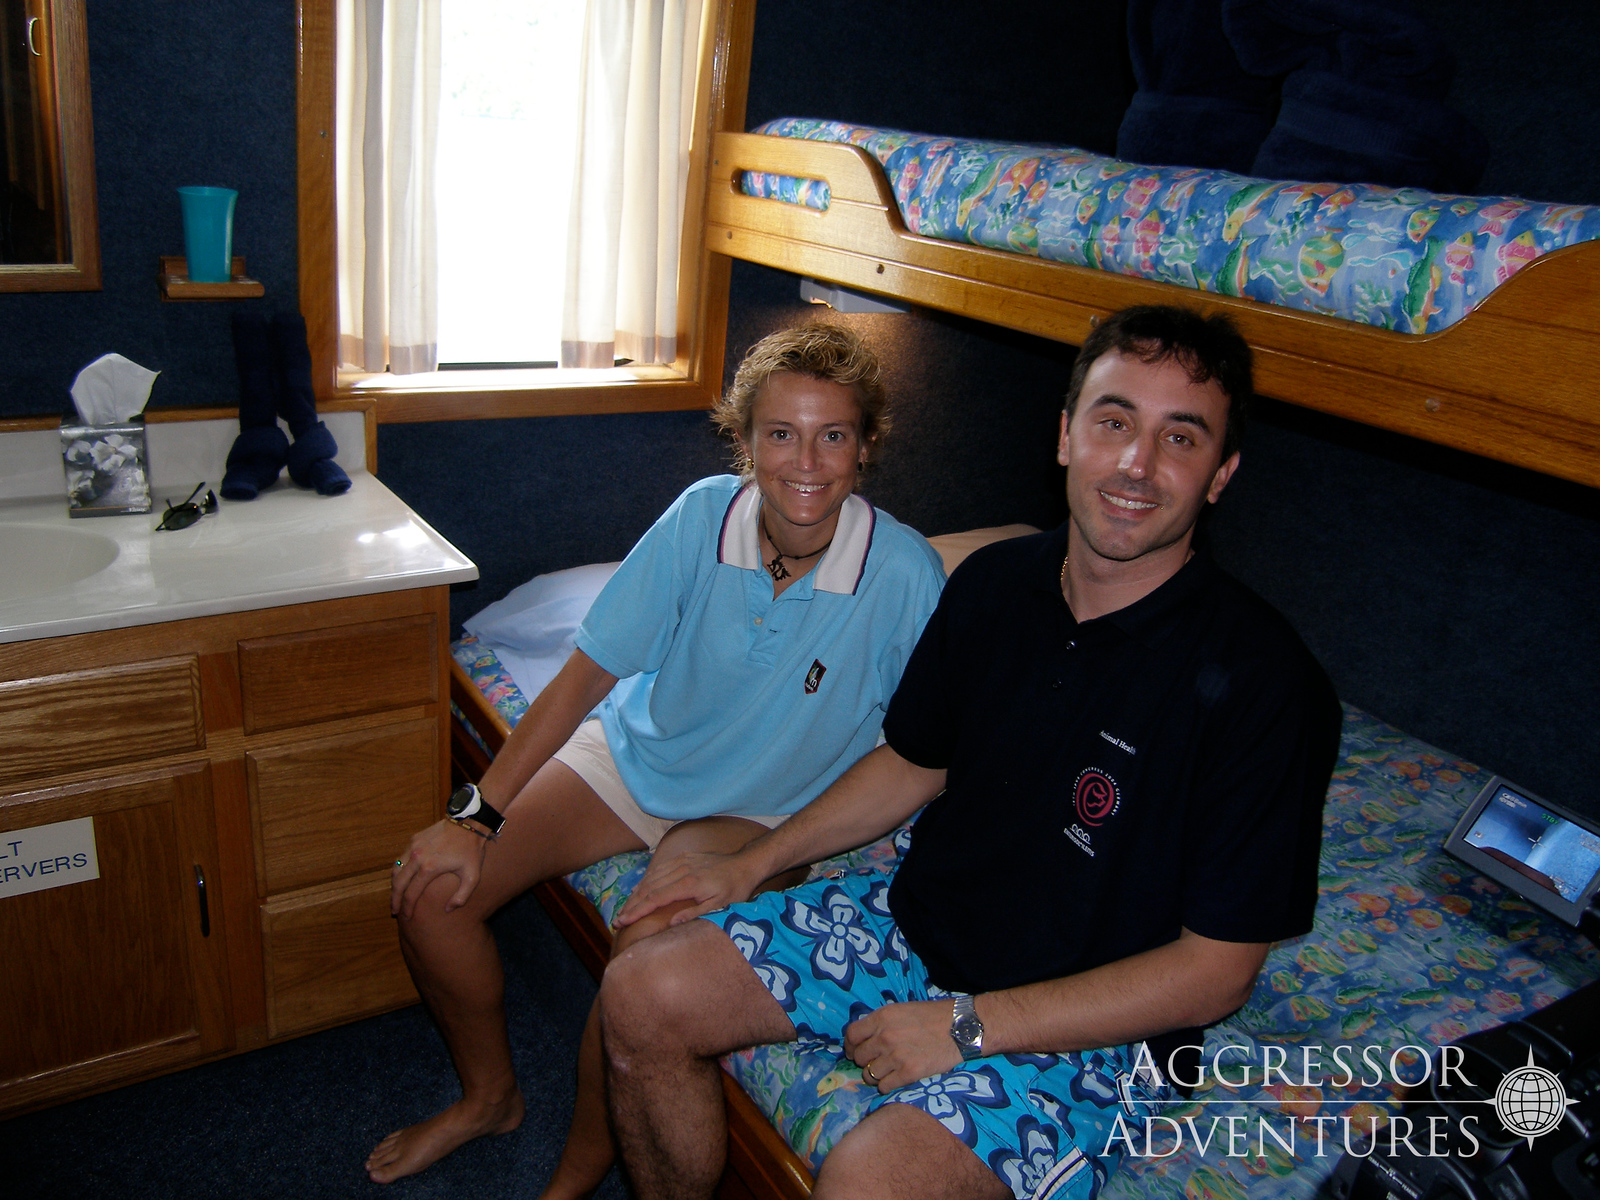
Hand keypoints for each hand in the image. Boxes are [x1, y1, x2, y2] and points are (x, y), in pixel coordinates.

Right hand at [391, 819, 489, 919]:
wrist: (469, 822)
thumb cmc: (472, 850)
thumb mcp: (472, 876)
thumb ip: (461, 896)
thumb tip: (448, 910)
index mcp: (429, 869)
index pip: (411, 894)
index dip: (407, 908)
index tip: (406, 917)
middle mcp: (417, 858)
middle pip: (398, 884)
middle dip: (395, 900)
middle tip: (394, 911)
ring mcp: (413, 847)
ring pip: (396, 870)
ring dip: (394, 885)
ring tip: (396, 895)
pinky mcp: (414, 839)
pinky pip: (401, 858)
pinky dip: (399, 870)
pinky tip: (402, 877)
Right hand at [615, 849, 766, 927]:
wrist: (744, 864)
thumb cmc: (734, 889)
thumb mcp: (720, 906)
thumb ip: (695, 914)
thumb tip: (672, 924)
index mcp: (688, 884)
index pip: (655, 899)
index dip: (637, 911)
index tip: (622, 921)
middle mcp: (681, 870)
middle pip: (648, 888)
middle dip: (631, 904)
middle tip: (617, 919)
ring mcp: (681, 861)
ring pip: (651, 877)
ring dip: (636, 893)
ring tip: (625, 908)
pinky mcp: (684, 857)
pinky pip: (660, 868)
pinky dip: (647, 879)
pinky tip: (640, 888)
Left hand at [844, 1000, 962, 1092]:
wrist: (960, 1027)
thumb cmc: (933, 1016)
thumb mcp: (902, 1010)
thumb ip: (882, 1022)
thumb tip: (865, 1037)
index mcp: (882, 1017)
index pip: (851, 1035)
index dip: (850, 1046)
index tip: (853, 1051)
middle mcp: (884, 1036)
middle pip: (858, 1057)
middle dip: (864, 1061)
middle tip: (874, 1062)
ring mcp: (896, 1056)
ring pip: (869, 1074)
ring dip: (875, 1075)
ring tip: (886, 1072)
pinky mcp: (908, 1073)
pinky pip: (884, 1086)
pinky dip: (886, 1086)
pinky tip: (895, 1080)